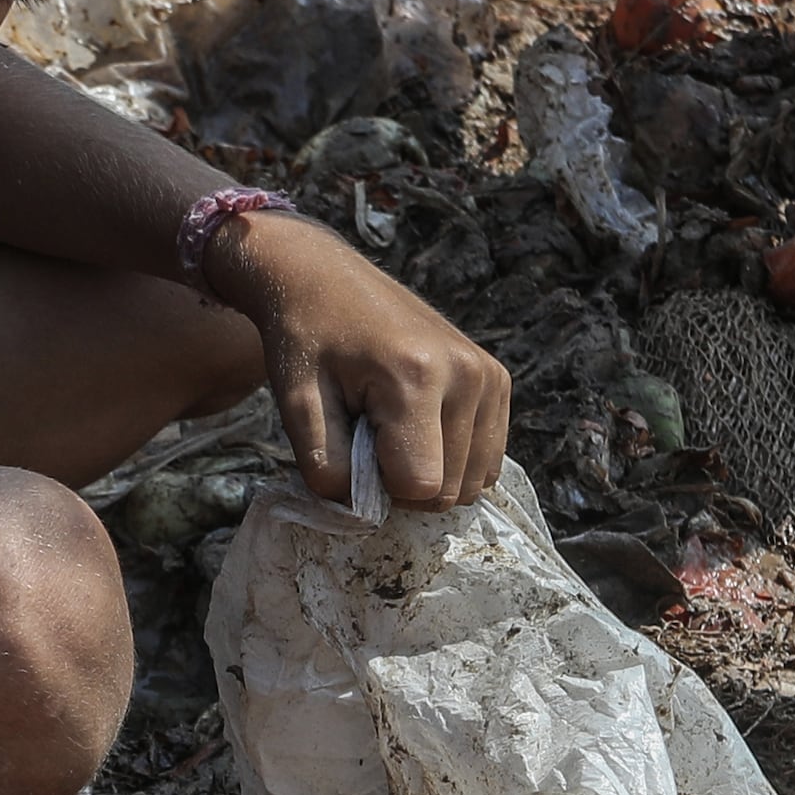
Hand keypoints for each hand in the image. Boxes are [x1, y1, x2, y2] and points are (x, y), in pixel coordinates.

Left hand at [210, 205, 512, 505]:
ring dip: (431, 473)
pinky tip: (418, 426)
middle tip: (368, 438)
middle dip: (405, 484)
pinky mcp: (498, 379)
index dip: (380, 490)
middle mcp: (467, 375)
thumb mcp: (297, 408)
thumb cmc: (304, 342)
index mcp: (417, 378)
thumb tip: (368, 514)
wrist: (324, 280)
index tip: (352, 452)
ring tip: (392, 429)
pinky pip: (488, 458)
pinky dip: (453, 458)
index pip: (421, 487)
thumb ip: (328, 469)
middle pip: (451, 491)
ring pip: (474, 481)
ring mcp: (489, 376)